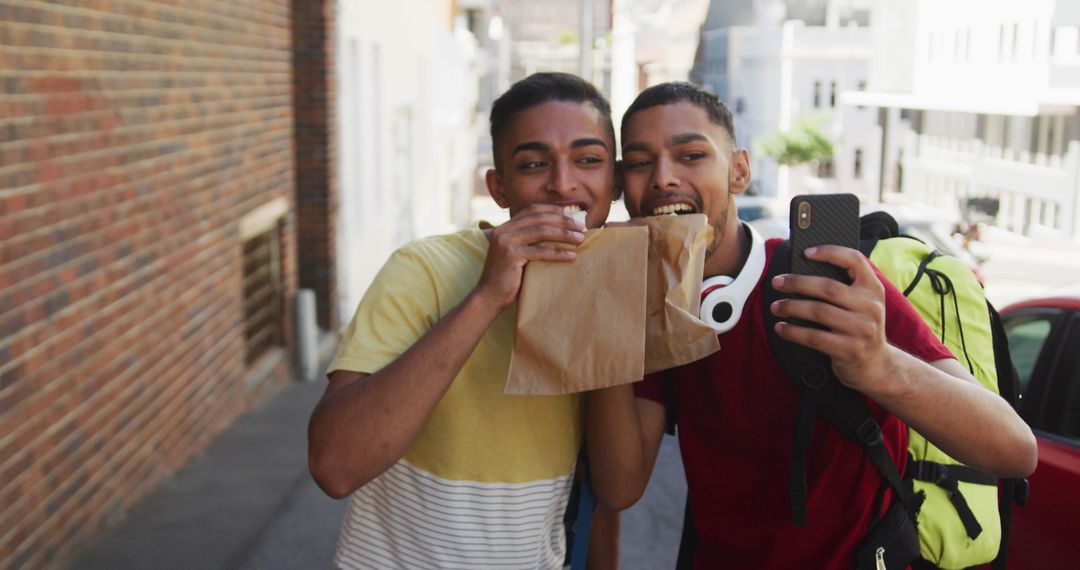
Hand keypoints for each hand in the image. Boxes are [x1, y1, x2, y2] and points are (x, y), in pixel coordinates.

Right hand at [474, 203, 586, 309]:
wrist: (489, 297)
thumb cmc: (508, 278)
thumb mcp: (518, 254)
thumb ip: (530, 241)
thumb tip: (558, 233)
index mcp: (505, 227)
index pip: (532, 210)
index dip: (553, 210)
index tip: (572, 215)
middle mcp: (503, 230)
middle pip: (539, 218)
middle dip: (563, 221)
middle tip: (581, 228)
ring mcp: (506, 242)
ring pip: (541, 231)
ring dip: (564, 234)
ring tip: (580, 239)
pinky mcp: (511, 255)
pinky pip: (540, 251)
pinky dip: (558, 253)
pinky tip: (572, 256)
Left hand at [768, 245, 891, 393]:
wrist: (877, 366)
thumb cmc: (859, 328)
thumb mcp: (861, 305)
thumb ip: (843, 288)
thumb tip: (801, 274)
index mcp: (873, 289)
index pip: (855, 260)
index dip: (830, 252)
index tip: (806, 252)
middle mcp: (870, 307)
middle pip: (828, 287)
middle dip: (798, 283)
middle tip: (777, 282)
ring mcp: (862, 329)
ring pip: (818, 312)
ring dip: (791, 307)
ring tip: (776, 306)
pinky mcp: (850, 350)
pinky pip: (814, 337)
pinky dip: (793, 332)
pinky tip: (781, 328)